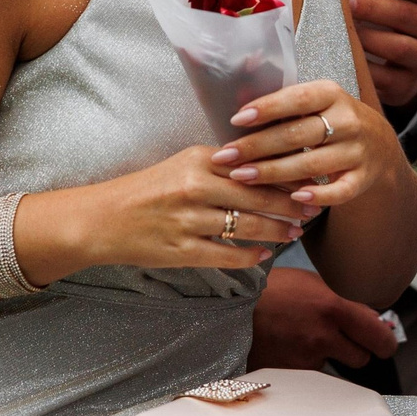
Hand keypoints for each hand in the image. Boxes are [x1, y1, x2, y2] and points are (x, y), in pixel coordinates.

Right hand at [45, 146, 312, 276]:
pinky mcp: (181, 250)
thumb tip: (270, 170)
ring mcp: (189, 220)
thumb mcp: (184, 165)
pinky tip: (264, 255)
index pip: (256, 165)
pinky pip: (226, 254)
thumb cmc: (148, 190)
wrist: (102, 219)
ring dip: (277, 230)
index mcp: (200, 159)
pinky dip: (249, 255)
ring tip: (296, 232)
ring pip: (247, 226)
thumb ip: (223, 166)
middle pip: (259, 195)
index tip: (312, 178)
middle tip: (314, 207)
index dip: (288, 174)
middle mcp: (196, 187)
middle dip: (292, 204)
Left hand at [214, 78, 400, 211]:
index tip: (236, 119)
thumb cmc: (333, 119)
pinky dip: (317, 195)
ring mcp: (357, 151)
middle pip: (298, 135)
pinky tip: (292, 198)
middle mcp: (348, 121)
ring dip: (273, 172)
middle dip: (257, 146)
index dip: (268, 108)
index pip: (299, 98)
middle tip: (225, 155)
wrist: (379, 143)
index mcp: (333, 94)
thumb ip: (283, 98)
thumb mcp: (316, 100)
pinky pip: (339, 191)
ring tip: (240, 177)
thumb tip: (241, 80)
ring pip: (312, 165)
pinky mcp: (363, 178)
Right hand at [247, 266, 400, 370]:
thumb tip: (372, 317)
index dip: (386, 341)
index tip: (386, 342)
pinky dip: (306, 365)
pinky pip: (311, 376)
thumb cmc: (270, 290)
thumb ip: (346, 301)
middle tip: (347, 339)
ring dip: (330, 358)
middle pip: (362, 359)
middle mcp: (322, 337)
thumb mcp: (314, 282)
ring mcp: (304, 360)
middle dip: (358, 349)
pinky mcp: (289, 376)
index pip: (379, 336)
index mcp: (333, 309)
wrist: (229, 309)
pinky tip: (292, 347)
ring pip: (335, 369)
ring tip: (307, 337)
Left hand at [351, 0, 416, 107]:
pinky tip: (346, 58)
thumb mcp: (386, 0)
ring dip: (367, 38)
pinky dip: (363, 68)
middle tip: (348, 2)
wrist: (406, 67)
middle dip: (374, 8)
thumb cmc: (387, 21)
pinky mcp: (406, 84)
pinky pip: (383, 78)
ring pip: (398, 47)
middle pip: (406, 14)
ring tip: (343, 32)